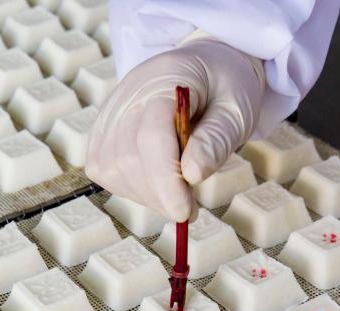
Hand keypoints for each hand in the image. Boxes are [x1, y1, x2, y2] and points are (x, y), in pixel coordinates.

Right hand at [86, 37, 264, 221]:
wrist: (204, 68)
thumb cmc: (224, 87)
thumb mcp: (237, 109)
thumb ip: (217, 139)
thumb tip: (192, 175)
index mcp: (166, 79)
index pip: (151, 138)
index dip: (166, 182)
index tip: (185, 212)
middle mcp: (128, 93)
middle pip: (128, 158)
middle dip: (158, 194)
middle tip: (189, 207)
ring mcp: (110, 111)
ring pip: (111, 168)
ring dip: (144, 193)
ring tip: (175, 192)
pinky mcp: (102, 129)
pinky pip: (103, 169)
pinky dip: (128, 186)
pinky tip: (154, 182)